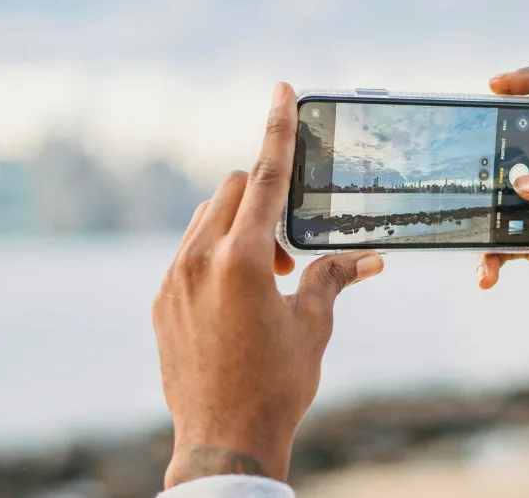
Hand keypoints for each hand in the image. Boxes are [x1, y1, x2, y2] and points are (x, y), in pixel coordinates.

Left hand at [153, 83, 384, 485]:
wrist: (223, 439)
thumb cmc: (276, 384)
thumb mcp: (313, 326)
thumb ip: (334, 279)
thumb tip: (368, 259)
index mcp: (241, 259)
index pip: (267, 177)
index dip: (277, 129)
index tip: (280, 89)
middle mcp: (198, 259)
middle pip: (232, 190)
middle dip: (265, 200)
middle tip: (288, 255)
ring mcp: (172, 280)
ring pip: (206, 220)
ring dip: (239, 229)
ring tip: (264, 281)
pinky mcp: (160, 302)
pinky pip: (188, 255)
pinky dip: (214, 257)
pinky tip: (235, 302)